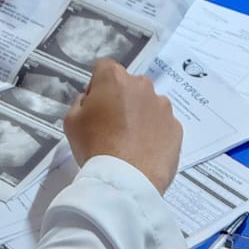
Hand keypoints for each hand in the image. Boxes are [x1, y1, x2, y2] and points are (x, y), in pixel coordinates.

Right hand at [62, 59, 181, 196]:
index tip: (95, 105)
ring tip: (130, 141)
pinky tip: (144, 151)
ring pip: (149, 104)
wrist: (125, 180)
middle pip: (130, 85)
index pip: (104, 68)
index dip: (97, 85)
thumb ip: (81, 103)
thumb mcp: (71, 121)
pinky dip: (155, 133)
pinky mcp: (176, 128)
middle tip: (112, 125)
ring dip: (141, 115)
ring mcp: (163, 107)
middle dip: (122, 99)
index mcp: (114, 79)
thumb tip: (92, 101)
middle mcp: (143, 86)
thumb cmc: (94, 146)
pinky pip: (163, 125)